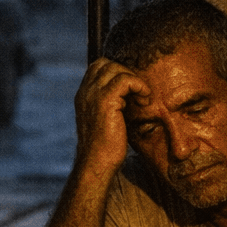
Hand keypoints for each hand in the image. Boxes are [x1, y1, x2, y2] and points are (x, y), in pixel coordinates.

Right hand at [73, 57, 149, 179]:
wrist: (97, 163)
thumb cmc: (105, 148)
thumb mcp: (104, 120)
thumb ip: (110, 104)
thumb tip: (127, 97)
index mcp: (83, 95)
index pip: (97, 67)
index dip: (117, 72)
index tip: (130, 90)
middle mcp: (85, 92)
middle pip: (107, 63)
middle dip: (126, 73)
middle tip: (137, 93)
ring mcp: (93, 95)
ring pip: (116, 69)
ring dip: (134, 80)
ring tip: (142, 98)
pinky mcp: (105, 101)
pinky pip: (126, 80)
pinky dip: (139, 86)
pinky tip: (144, 101)